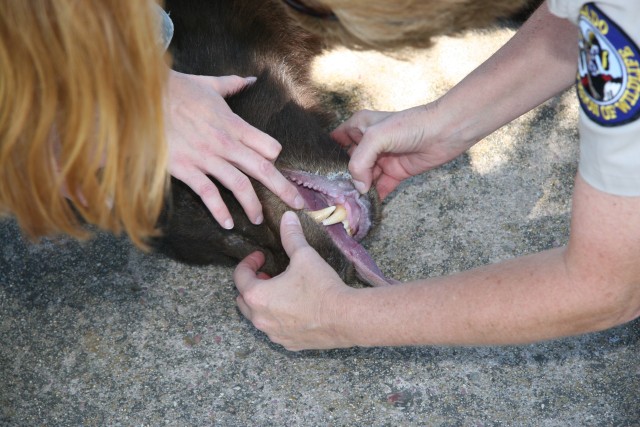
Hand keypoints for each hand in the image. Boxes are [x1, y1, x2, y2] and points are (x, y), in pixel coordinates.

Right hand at [166, 70, 303, 228]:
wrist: (144, 96)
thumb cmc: (176, 89)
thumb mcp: (209, 84)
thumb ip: (233, 84)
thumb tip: (251, 79)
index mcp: (233, 124)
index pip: (268, 146)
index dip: (275, 158)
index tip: (276, 167)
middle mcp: (225, 143)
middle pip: (262, 169)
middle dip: (283, 188)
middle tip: (297, 203)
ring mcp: (206, 157)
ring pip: (239, 185)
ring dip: (253, 205)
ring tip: (259, 219)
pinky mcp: (186, 168)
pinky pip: (208, 193)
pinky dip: (219, 210)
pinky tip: (227, 223)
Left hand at [234, 211, 353, 350]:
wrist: (346, 318)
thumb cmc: (321, 287)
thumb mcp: (305, 256)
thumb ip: (292, 236)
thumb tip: (287, 216)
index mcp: (257, 296)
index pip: (239, 276)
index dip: (249, 262)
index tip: (261, 256)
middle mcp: (259, 319)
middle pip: (243, 300)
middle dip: (252, 285)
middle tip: (268, 274)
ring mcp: (274, 334)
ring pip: (258, 317)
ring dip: (264, 303)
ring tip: (282, 291)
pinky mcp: (289, 345)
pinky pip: (275, 331)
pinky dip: (278, 319)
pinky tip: (294, 310)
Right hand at [331, 104, 468, 198]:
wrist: (445, 132)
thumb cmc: (410, 126)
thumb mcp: (377, 137)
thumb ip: (360, 161)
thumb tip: (357, 186)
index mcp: (358, 127)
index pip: (334, 143)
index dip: (326, 157)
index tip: (318, 176)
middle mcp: (367, 143)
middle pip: (347, 164)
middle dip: (340, 180)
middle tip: (331, 197)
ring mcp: (381, 159)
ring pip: (362, 179)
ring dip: (356, 192)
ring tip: (345, 207)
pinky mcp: (394, 173)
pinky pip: (378, 189)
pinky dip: (372, 198)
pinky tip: (364, 208)